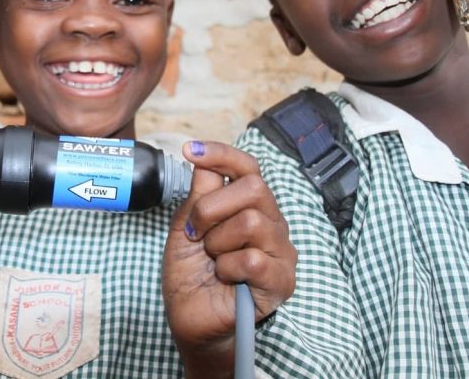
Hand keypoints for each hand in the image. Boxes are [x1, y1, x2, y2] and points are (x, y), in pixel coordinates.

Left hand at [162, 141, 295, 374]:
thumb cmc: (191, 273)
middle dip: (212, 209)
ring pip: (252, 222)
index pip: (247, 168)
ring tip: (213, 260)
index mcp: (249, 206)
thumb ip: (200, 193)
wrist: (190, 318)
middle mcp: (271, 222)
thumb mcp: (186, 226)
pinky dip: (228, 268)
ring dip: (218, 243)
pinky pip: (253, 259)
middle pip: (254, 188)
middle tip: (197, 234)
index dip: (222, 154)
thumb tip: (201, 157)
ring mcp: (280, 251)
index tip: (190, 149)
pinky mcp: (281, 281)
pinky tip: (225, 278)